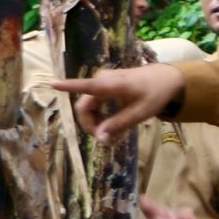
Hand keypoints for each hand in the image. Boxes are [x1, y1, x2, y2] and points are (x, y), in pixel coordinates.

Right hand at [50, 65, 185, 142]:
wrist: (167, 79)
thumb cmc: (155, 94)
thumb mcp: (139, 113)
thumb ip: (118, 125)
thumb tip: (99, 139)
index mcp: (111, 84)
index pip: (86, 86)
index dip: (68, 86)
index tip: (52, 83)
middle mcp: (102, 81)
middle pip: (84, 106)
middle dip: (90, 124)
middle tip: (107, 139)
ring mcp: (103, 82)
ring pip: (88, 107)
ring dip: (96, 122)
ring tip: (112, 135)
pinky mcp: (106, 86)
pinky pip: (95, 103)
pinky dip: (100, 116)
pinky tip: (112, 126)